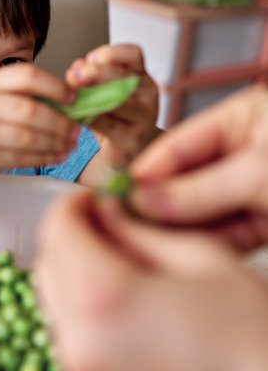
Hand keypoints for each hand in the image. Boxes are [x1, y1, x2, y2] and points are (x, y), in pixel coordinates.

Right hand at [0, 63, 79, 176]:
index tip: (73, 98)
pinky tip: (56, 156)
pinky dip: (44, 158)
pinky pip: (21, 158)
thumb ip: (23, 95)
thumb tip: (70, 103)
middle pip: (31, 110)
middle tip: (77, 130)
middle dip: (60, 122)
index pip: (27, 76)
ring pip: (28, 137)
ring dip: (55, 143)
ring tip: (70, 145)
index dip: (55, 86)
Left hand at [35, 191, 267, 370]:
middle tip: (103, 225)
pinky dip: (82, 304)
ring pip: (54, 298)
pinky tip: (119, 298)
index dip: (72, 204)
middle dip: (70, 236)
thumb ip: (136, 230)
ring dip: (74, 270)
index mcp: (104, 296)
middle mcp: (79, 337)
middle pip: (48, 265)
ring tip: (116, 262)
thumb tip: (103, 212)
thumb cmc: (248, 330)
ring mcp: (79, 364)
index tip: (91, 199)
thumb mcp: (198, 258)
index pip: (58, 230)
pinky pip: (69, 328)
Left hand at [66, 44, 159, 165]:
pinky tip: (76, 116)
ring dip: (92, 97)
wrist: (128, 149)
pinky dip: (90, 118)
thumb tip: (75, 68)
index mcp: (141, 75)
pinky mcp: (132, 138)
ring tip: (72, 98)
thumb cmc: (115, 116)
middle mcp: (147, 93)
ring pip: (119, 101)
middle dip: (94, 73)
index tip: (89, 59)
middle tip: (73, 77)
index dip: (110, 53)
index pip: (134, 54)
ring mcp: (144, 117)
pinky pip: (109, 125)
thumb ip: (90, 78)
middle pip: (124, 76)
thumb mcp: (104, 91)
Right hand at [130, 85, 267, 250]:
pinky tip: (186, 253)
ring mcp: (254, 188)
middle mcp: (244, 152)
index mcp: (243, 119)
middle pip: (187, 180)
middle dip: (161, 204)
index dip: (147, 170)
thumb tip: (146, 200)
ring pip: (204, 211)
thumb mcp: (261, 172)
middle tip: (128, 224)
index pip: (178, 145)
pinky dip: (210, 245)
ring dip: (181, 228)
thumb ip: (201, 190)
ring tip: (152, 243)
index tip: (120, 193)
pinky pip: (228, 234)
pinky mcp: (266, 220)